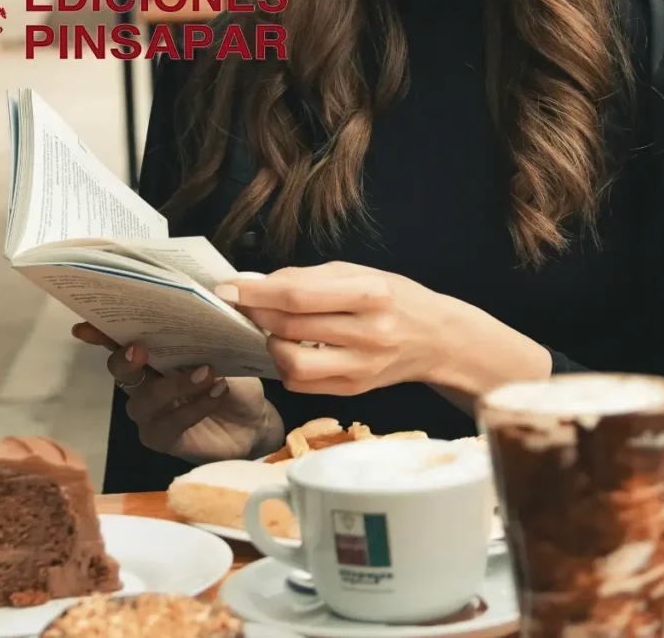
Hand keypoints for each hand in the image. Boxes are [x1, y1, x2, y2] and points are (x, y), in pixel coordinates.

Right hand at [71, 323, 284, 462]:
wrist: (255, 419)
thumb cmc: (235, 379)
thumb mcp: (228, 349)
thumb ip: (214, 327)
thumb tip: (217, 294)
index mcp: (154, 354)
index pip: (120, 340)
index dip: (101, 333)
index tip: (86, 328)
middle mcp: (144, 382)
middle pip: (121, 371)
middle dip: (125, 359)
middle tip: (141, 350)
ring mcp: (150, 413)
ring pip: (145, 400)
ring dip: (175, 385)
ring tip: (208, 372)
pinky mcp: (162, 438)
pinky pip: (168, 424)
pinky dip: (194, 408)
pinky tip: (216, 393)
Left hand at [214, 262, 551, 397]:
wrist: (438, 338)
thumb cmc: (395, 298)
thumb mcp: (359, 273)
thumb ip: (307, 278)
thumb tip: (252, 284)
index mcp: (372, 295)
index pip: (297, 296)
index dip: (254, 293)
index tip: (226, 288)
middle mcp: (370, 334)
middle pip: (290, 328)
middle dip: (256, 315)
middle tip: (245, 305)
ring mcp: (363, 367)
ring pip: (292, 363)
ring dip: (271, 344)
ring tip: (275, 330)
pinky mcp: (354, 389)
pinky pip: (302, 383)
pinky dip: (286, 366)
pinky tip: (294, 349)